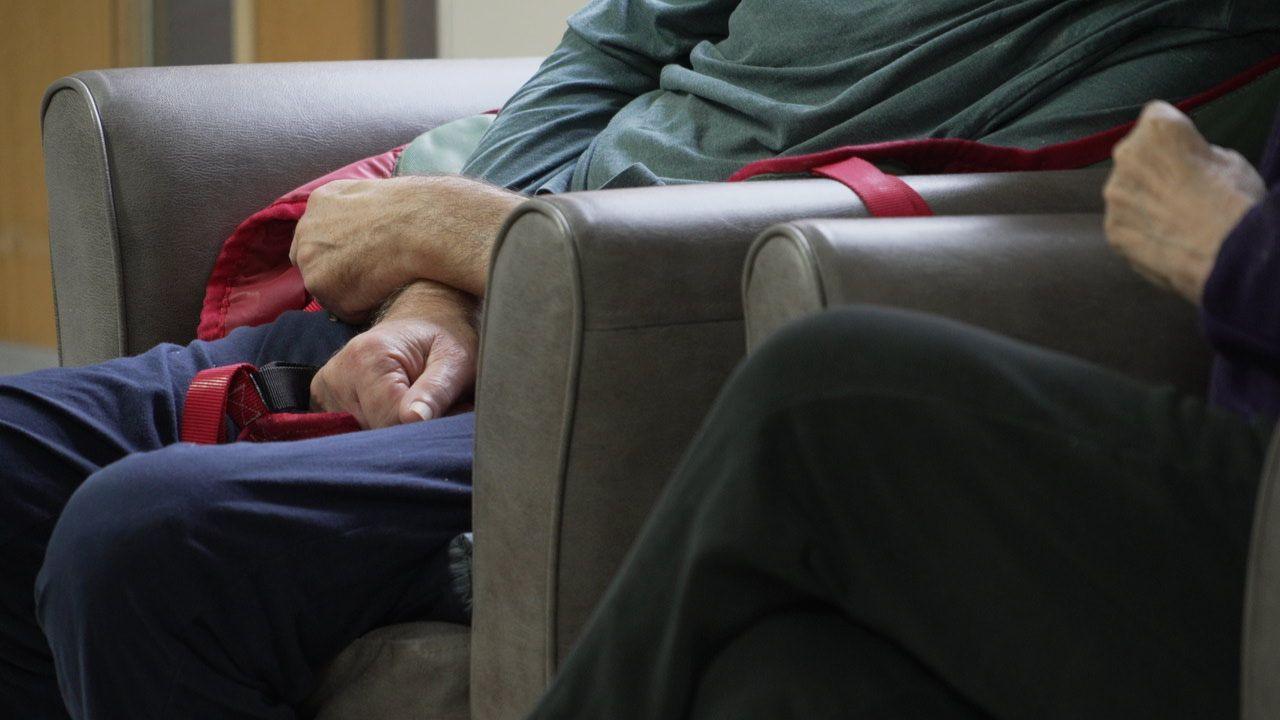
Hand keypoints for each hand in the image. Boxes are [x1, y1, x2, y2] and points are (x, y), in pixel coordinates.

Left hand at [290, 175, 521, 322]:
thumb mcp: (379, 195)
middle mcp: (307, 228)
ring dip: (351, 291)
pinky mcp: (322, 286)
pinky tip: (385, 293)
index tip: (358, 260)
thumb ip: (358, 214)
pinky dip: (362, 308)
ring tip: (385, 284)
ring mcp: (310, 258)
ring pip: (327, 288)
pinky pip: (343, 309)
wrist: (419, 224)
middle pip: (312, 262)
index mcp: (322, 201)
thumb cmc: (416, 210)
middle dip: (336, 272)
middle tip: (370, 278)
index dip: (336, 252)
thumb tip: (367, 231)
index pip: (316, 235)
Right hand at [310, 281, 477, 428]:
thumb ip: (436, 391)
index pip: (390, 420)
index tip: (443, 413)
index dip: (422, 426)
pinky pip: (349, 428)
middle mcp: (336, 372)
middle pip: (373, 430)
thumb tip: (413, 419)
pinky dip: (373, 425)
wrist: (424, 321)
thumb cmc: (444, 340)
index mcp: (368, 356)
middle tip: (430, 406)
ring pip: (362, 433)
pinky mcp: (322, 398)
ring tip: (410, 402)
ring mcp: (325, 387)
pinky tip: (389, 406)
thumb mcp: (455, 361)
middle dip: (406, 428)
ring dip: (390, 427)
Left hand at [1103, 101, 1265, 302]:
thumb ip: (1195, 154)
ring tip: (1175, 219)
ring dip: (1143, 200)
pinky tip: (1165, 239)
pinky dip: (1139, 230)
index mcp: (1158, 128)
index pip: (1155, 117)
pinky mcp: (1112, 229)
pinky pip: (1124, 223)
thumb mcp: (1228, 160)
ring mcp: (1115, 195)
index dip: (1173, 137)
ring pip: (1126, 191)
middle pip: (1134, 155)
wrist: (1226, 253)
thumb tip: (1186, 162)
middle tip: (1181, 190)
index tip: (1185, 152)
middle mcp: (1126, 156)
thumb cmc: (1234, 201)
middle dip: (1153, 168)